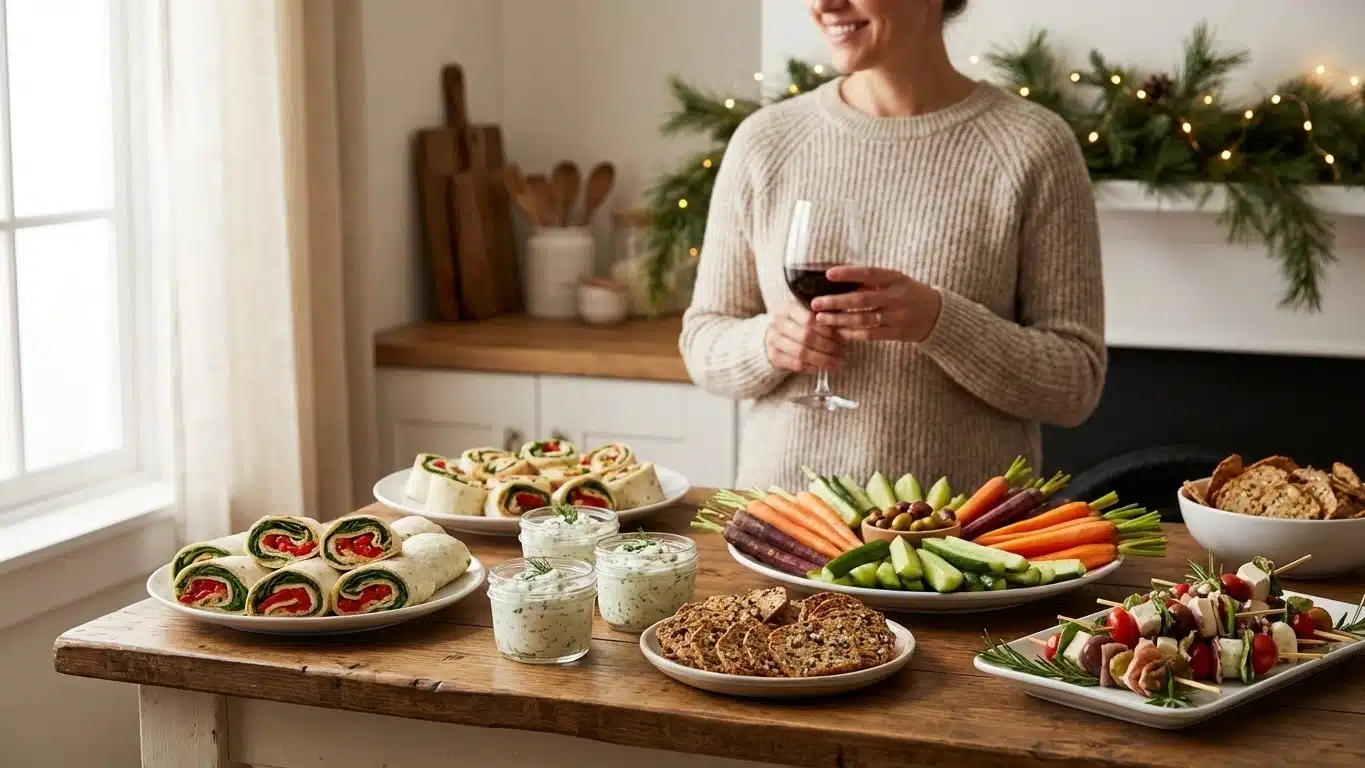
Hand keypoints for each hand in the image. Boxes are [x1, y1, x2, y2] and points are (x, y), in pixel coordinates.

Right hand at [764, 302, 844, 373]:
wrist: (772, 336)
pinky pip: (796, 364)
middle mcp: (778, 323)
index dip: (827, 330)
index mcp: (789, 308)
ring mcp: (773, 340)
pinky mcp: (773, 356)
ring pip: (801, 352)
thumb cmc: (797, 324)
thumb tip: (845, 326)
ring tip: (837, 362)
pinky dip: (812, 368)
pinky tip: (823, 368)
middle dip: (828, 346)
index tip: (842, 338)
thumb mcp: (807, 314)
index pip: (810, 319)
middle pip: (806, 336)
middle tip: (843, 352)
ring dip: (822, 359)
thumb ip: (823, 317)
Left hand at [810, 266, 942, 341]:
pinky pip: (870, 334)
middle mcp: (896, 296)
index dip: (848, 273)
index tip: (828, 274)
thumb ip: (872, 281)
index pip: (869, 273)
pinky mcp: (896, 333)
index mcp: (895, 278)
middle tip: (816, 303)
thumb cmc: (910, 293)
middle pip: (861, 299)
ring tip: (821, 319)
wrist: (937, 315)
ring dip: (839, 319)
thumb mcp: (896, 281)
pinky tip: (838, 331)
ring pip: (863, 319)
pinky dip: (852, 333)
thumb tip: (840, 275)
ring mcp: (897, 316)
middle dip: (836, 302)